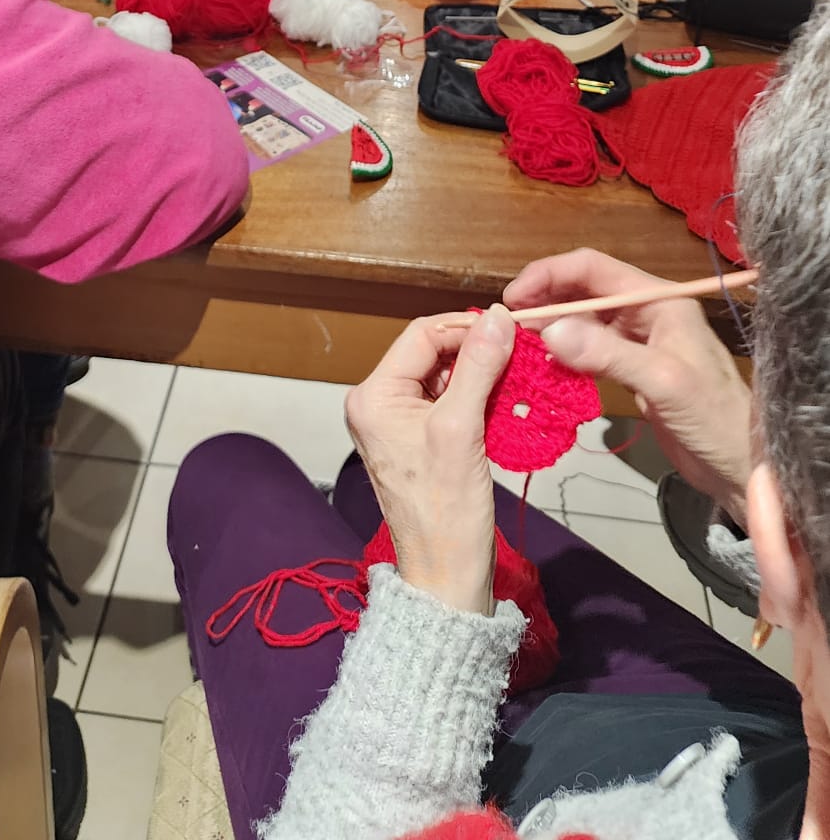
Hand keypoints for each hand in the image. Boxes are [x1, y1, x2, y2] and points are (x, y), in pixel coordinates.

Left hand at [346, 305, 515, 611]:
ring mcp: (396, 422)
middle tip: (519, 353)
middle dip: (475, 350)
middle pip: (432, 351)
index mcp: (373, 395)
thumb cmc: (446, 509)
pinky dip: (476, 396)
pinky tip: (503, 402)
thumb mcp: (462, 429)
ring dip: (480, 373)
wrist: (447, 574)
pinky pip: (447, 400)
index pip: (422, 333)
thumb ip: (477, 366)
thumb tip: (499, 317)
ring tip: (516, 377)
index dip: (466, 326)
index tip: (510, 328)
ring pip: (443, 375)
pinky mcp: (418, 439)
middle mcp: (377, 402)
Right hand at [505, 249, 751, 525]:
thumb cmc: (711, 417)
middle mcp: (647, 312)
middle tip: (507, 322)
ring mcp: (639, 342)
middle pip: (585, 290)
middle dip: (546, 299)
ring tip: (517, 341)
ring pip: (584, 320)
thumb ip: (607, 354)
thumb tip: (548, 330)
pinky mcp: (632, 370)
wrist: (739, 468)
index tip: (513, 298)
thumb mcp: (662, 381)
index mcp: (660, 300)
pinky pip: (590, 350)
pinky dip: (564, 353)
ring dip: (552, 326)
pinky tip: (543, 364)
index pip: (594, 268)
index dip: (550, 275)